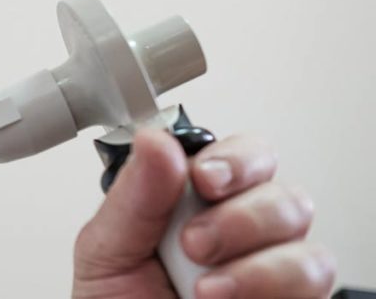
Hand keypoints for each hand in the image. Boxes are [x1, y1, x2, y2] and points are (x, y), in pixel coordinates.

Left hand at [72, 129, 334, 297]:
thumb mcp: (107, 250)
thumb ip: (133, 195)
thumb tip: (155, 140)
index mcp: (194, 202)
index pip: (239, 155)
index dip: (232, 159)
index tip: (203, 177)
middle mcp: (240, 229)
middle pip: (280, 188)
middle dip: (240, 213)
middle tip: (195, 242)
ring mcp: (269, 266)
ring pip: (301, 232)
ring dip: (252, 257)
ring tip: (203, 286)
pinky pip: (316, 280)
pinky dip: (269, 287)